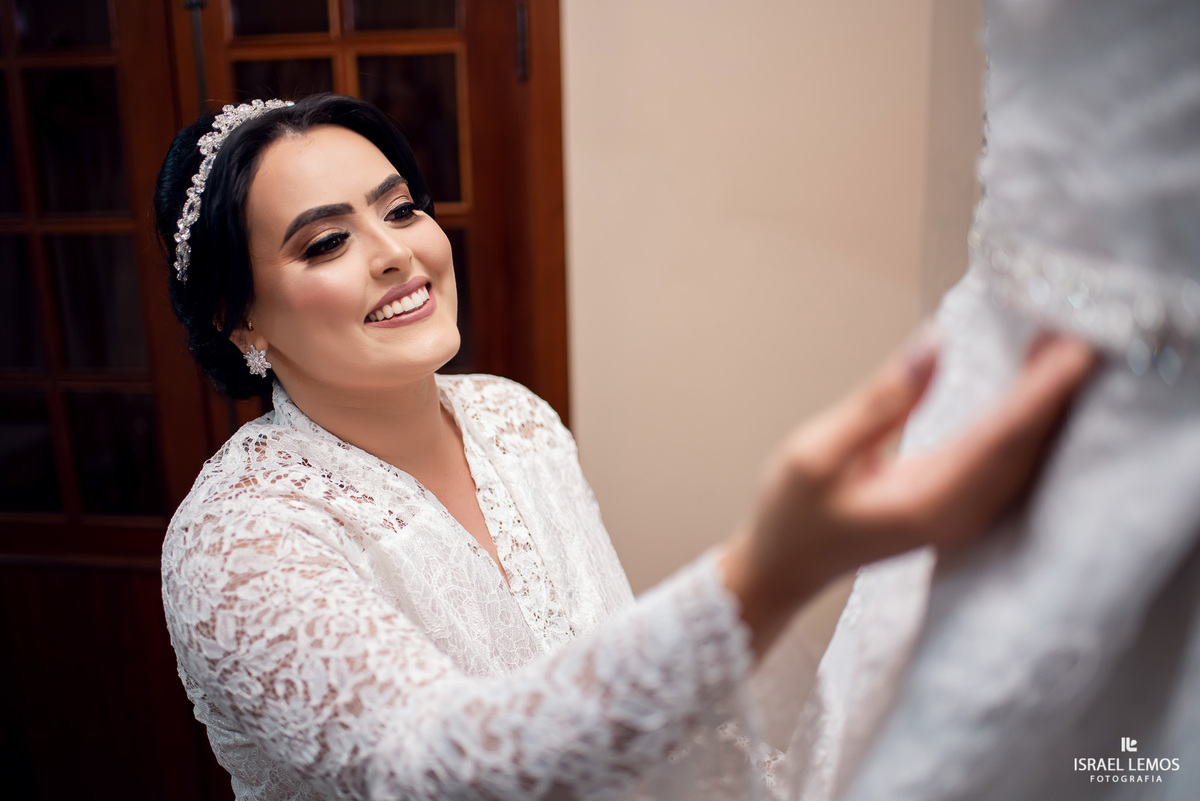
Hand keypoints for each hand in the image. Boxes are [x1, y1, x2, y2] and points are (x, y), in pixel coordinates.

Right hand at [721, 327, 1098, 655]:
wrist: (785, 566)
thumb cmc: (793, 513)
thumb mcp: (819, 452)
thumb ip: (881, 402)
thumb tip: (935, 344)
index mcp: (932, 500)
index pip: (1004, 435)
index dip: (1043, 388)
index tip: (1074, 343)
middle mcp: (962, 512)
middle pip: (1028, 444)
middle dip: (1058, 386)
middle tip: (1080, 326)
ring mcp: (967, 515)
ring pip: (1026, 453)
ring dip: (1048, 401)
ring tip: (1062, 345)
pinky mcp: (962, 507)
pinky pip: (1011, 459)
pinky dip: (1029, 420)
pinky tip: (1032, 388)